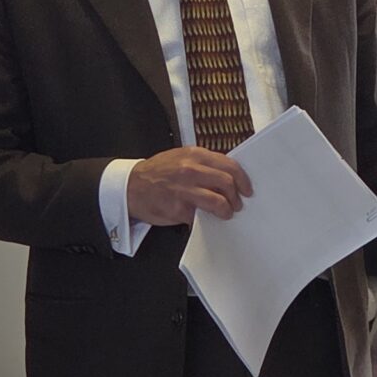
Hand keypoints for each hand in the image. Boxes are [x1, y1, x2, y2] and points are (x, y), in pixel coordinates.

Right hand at [126, 147, 251, 226]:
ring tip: (225, 213)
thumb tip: (226, 175)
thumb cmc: (157, 173)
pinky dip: (206, 220)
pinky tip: (205, 220)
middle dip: (236, 197)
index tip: (247, 188)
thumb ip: (202, 164)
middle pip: (227, 183)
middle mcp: (191, 170)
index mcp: (194, 155)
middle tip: (237, 204)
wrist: (130, 187)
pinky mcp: (178, 208)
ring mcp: (184, 190)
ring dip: (226, 210)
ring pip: (218, 201)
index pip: (229, 165)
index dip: (242, 179)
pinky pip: (200, 217)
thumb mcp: (180, 158)